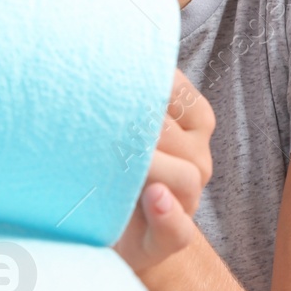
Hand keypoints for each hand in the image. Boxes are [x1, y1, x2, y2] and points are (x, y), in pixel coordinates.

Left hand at [114, 69, 215, 273]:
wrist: (97, 226)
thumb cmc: (104, 163)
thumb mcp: (113, 122)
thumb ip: (118, 92)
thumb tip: (99, 51)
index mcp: (190, 122)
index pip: (177, 91)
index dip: (143, 87)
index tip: (102, 86)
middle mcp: (196, 157)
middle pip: (176, 133)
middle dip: (137, 129)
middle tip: (94, 126)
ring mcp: (187, 199)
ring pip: (185, 175)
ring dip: (148, 166)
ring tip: (111, 162)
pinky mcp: (170, 238)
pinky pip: (179, 228)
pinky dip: (167, 213)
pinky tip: (152, 197)